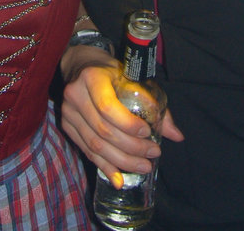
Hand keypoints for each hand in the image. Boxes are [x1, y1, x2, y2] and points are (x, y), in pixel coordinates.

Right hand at [61, 46, 183, 187]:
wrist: (81, 65)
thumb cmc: (111, 71)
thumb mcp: (131, 77)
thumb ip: (154, 104)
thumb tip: (176, 135)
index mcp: (92, 78)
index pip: (108, 107)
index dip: (128, 125)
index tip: (148, 133)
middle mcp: (75, 95)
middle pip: (103, 130)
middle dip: (131, 148)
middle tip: (153, 154)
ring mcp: (67, 112)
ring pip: (95, 145)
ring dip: (121, 161)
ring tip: (144, 166)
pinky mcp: (66, 126)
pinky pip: (87, 151)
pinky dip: (105, 167)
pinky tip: (120, 179)